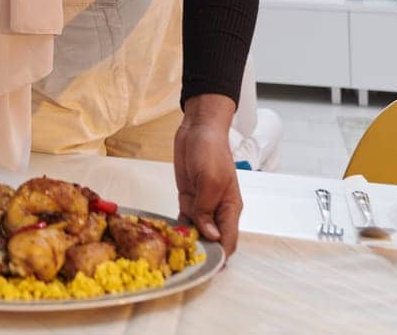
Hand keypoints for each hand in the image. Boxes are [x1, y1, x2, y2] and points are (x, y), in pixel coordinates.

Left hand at [176, 95, 241, 254]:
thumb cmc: (210, 150)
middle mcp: (217, 210)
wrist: (198, 128)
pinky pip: (184, 218)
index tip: (202, 268)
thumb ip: (207, 208)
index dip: (218, 257)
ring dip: (186, 241)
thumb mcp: (210, 180)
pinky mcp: (189, 197)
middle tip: (179, 261)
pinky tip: (166, 235)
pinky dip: (177, 227)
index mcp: (230, 208)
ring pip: (197, 231)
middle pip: (212, 239)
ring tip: (169, 253)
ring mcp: (202, 204)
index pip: (228, 241)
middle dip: (199, 251)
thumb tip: (209, 234)